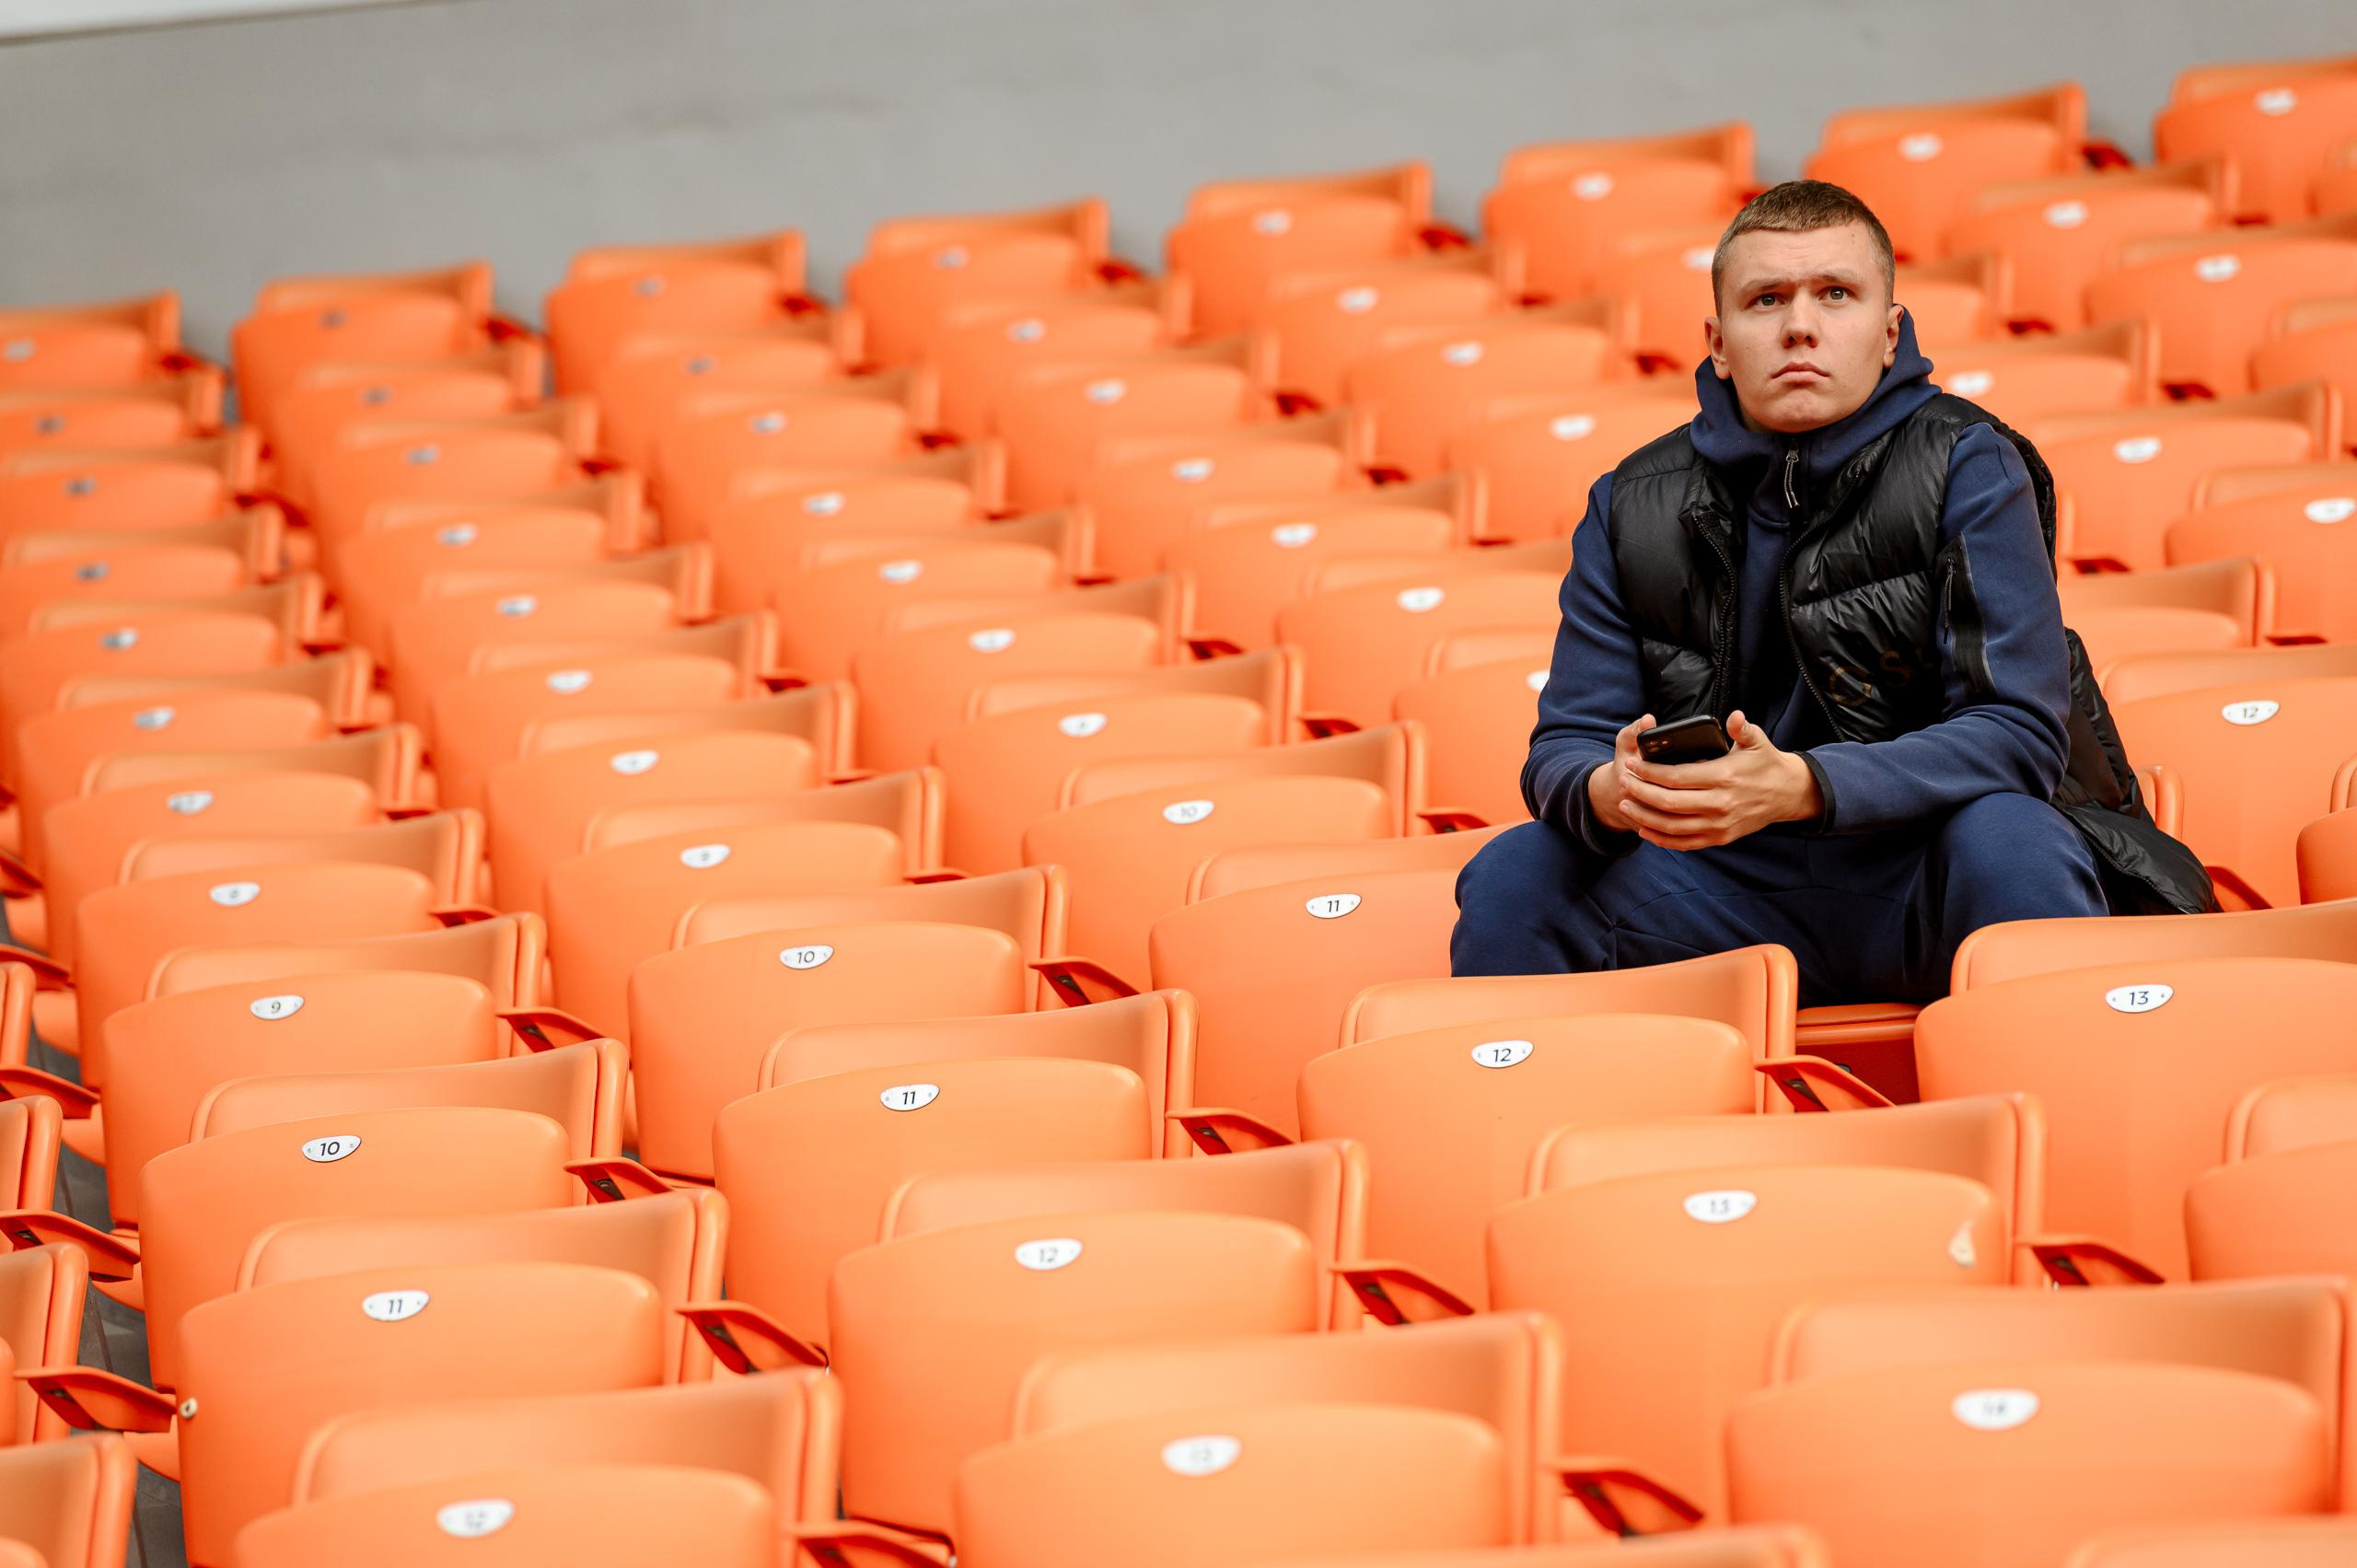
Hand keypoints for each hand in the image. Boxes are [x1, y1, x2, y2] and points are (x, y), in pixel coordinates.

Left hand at [1597, 710, 1822, 850]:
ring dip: (1644, 817)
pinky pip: (1684, 843)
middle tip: (1623, 781)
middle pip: (1668, 802)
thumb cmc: (1766, 764)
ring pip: (1671, 826)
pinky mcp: (1720, 838)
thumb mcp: (1757, 742)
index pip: (1676, 777)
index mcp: (1723, 777)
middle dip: (1640, 792)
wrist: (1788, 795)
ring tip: (1625, 804)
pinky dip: (1661, 839)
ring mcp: (1719, 825)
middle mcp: (1719, 804)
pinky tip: (1644, 829)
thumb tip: (1734, 716)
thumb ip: (1742, 729)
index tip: (1632, 764)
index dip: (1649, 772)